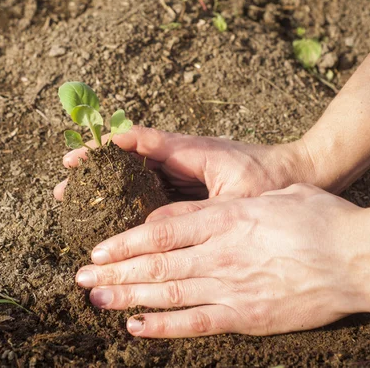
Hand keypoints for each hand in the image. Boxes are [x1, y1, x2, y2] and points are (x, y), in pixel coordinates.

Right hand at [54, 126, 314, 202]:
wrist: (303, 174)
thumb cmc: (271, 180)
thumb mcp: (233, 197)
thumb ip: (194, 210)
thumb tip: (151, 225)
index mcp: (191, 151)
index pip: (138, 144)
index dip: (104, 151)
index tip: (76, 158)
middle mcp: (184, 159)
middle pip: (130, 161)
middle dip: (97, 171)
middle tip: (65, 186)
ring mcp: (188, 174)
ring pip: (140, 179)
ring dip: (110, 189)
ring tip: (79, 203)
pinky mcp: (195, 192)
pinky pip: (158, 196)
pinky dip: (134, 205)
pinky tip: (115, 221)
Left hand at [75, 184, 369, 337]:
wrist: (358, 258)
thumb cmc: (320, 219)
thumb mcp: (269, 197)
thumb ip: (224, 207)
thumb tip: (188, 213)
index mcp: (224, 219)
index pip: (160, 230)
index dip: (124, 241)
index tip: (98, 248)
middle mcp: (218, 253)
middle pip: (154, 263)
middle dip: (114, 270)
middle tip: (81, 276)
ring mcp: (230, 287)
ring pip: (166, 293)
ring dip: (127, 298)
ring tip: (95, 299)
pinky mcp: (246, 317)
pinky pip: (196, 324)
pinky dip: (163, 327)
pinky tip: (136, 328)